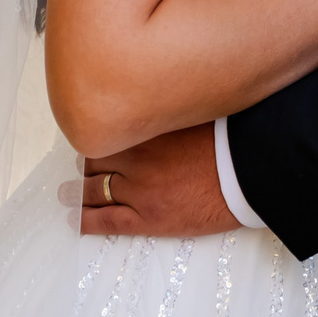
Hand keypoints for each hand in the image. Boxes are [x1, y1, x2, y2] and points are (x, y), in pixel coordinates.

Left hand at [65, 123, 240, 237]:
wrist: (252, 174)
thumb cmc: (235, 140)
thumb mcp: (201, 109)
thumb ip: (173, 106)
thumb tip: (162, 95)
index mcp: (150, 126)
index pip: (109, 127)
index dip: (99, 131)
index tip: (94, 132)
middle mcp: (138, 155)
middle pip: (97, 157)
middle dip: (87, 161)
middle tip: (80, 164)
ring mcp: (141, 189)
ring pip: (95, 190)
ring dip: (77, 191)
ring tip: (66, 194)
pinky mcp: (149, 218)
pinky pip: (107, 221)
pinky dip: (87, 221)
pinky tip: (75, 220)